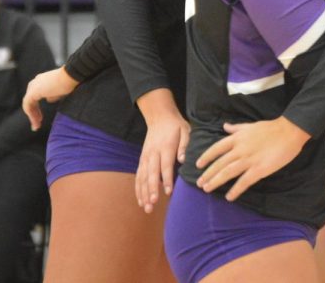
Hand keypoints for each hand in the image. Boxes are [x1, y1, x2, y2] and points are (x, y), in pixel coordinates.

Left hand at [22, 66, 79, 129]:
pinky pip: (27, 105)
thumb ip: (53, 95)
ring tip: (36, 126)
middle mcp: (35, 82)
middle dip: (33, 112)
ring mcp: (33, 86)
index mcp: (41, 81)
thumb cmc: (69, 81)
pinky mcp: (32, 92)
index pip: (35, 96)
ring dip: (32, 115)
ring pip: (28, 104)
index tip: (41, 117)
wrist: (70, 75)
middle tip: (38, 122)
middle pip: (30, 100)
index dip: (37, 108)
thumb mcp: (60, 90)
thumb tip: (48, 100)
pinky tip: (35, 120)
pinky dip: (30, 114)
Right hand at [135, 89, 189, 212]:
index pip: (165, 165)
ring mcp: (145, 157)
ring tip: (146, 207)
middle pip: (151, 174)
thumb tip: (183, 159)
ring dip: (143, 193)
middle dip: (152, 190)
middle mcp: (153, 153)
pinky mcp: (142, 160)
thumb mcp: (185, 130)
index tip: (168, 192)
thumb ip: (185, 145)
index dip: (166, 179)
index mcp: (165, 147)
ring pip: (142, 177)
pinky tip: (140, 201)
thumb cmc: (176, 126)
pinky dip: (138, 189)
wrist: (159, 117)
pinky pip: (138, 176)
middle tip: (153, 204)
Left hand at [196, 118, 309, 201]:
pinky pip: (244, 181)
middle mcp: (240, 149)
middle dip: (208, 174)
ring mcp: (249, 160)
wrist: (289, 131)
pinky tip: (229, 197)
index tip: (198, 165)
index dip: (206, 157)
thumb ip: (236, 128)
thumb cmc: (271, 128)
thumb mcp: (251, 125)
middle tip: (200, 183)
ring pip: (227, 172)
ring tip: (207, 189)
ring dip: (216, 181)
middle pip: (219, 163)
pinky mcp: (259, 169)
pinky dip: (235, 190)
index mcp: (237, 138)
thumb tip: (225, 126)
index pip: (217, 148)